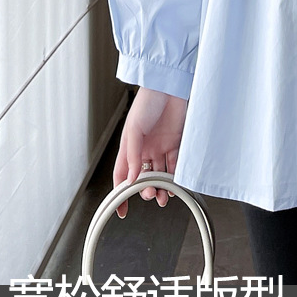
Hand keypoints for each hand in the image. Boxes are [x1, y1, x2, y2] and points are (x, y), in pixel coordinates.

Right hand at [113, 88, 187, 218]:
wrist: (168, 87)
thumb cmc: (147, 102)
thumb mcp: (134, 130)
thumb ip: (133, 156)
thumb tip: (131, 179)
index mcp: (129, 147)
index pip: (122, 176)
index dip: (120, 194)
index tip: (121, 209)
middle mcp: (144, 149)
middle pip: (143, 177)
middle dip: (146, 190)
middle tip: (152, 195)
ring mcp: (160, 146)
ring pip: (160, 174)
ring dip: (162, 187)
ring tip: (165, 196)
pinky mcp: (175, 142)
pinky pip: (174, 164)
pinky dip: (174, 175)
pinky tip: (176, 183)